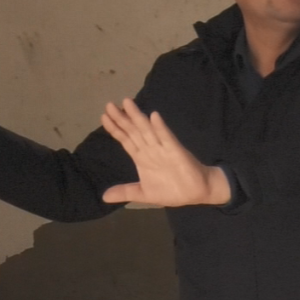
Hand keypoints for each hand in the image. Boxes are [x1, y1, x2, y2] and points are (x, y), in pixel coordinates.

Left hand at [99, 99, 230, 207]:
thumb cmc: (171, 190)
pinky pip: (166, 137)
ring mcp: (162, 148)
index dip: (115, 128)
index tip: (104, 116)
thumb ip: (125, 192)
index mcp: (141, 157)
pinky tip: (154, 117)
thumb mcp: (144, 193)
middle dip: (121, 118)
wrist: (195, 193)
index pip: (125, 139)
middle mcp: (150, 149)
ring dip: (137, 117)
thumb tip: (104, 197)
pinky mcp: (175, 151)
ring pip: (146, 130)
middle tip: (109, 105)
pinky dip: (160, 127)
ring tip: (126, 103)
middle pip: (133, 131)